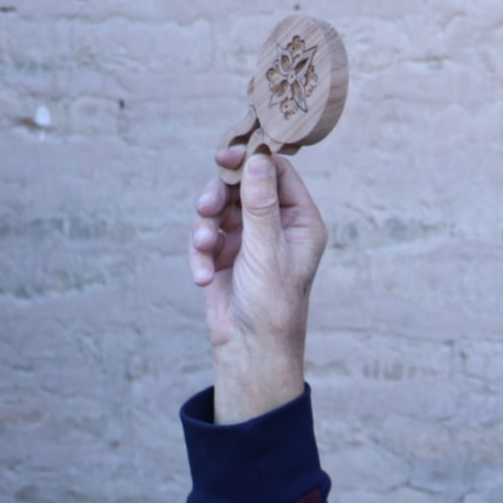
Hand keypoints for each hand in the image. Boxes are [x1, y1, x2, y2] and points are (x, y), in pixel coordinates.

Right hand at [189, 144, 325, 421]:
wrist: (250, 346)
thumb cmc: (272, 302)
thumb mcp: (266, 247)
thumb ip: (260, 202)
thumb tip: (258, 157)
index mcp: (301, 221)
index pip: (278, 173)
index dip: (252, 160)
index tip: (226, 155)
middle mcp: (277, 225)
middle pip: (242, 186)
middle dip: (219, 197)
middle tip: (205, 206)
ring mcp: (250, 238)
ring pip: (218, 209)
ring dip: (205, 228)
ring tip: (205, 248)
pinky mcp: (225, 253)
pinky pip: (205, 236)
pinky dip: (201, 254)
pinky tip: (204, 277)